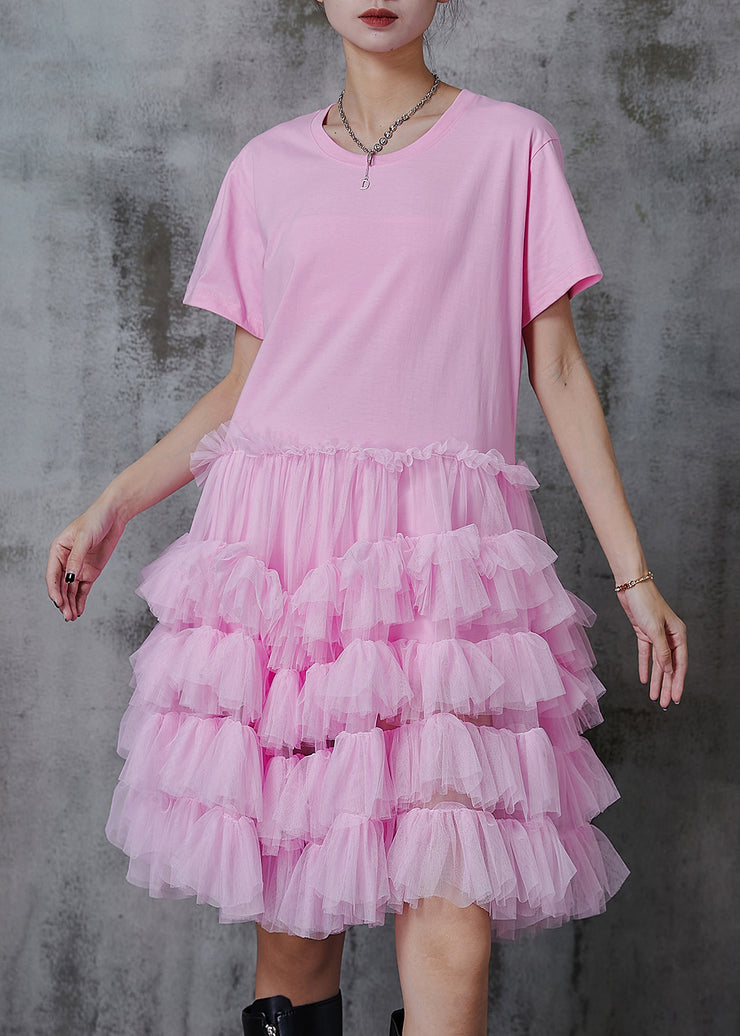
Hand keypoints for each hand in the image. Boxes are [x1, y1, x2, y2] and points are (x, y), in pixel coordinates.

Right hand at [46, 499, 126, 620]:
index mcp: (57, 551)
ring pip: (71, 590)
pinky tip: (79, 611)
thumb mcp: (84, 539)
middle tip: (67, 616)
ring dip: (70, 604)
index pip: (52, 575)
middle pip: (61, 586)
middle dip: (63, 601)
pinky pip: (83, 589)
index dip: (54, 590)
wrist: (114, 515)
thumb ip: (76, 559)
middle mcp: (65, 561)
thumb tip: (69, 578)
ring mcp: (78, 568)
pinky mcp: (91, 571)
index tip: (58, 602)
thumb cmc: (95, 520)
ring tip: (72, 617)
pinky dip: (80, 600)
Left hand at [616, 578, 686, 708]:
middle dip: (666, 686)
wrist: (631, 585)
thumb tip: (668, 671)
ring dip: (656, 680)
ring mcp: (657, 635)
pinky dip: (645, 666)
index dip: (677, 682)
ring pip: (658, 663)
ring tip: (654, 697)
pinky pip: (646, 654)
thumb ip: (662, 652)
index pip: (679, 664)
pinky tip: (644, 679)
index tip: (675, 698)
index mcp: (678, 634)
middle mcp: (670, 636)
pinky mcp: (644, 632)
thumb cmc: (646, 603)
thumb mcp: (654, 630)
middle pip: (669, 666)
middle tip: (664, 703)